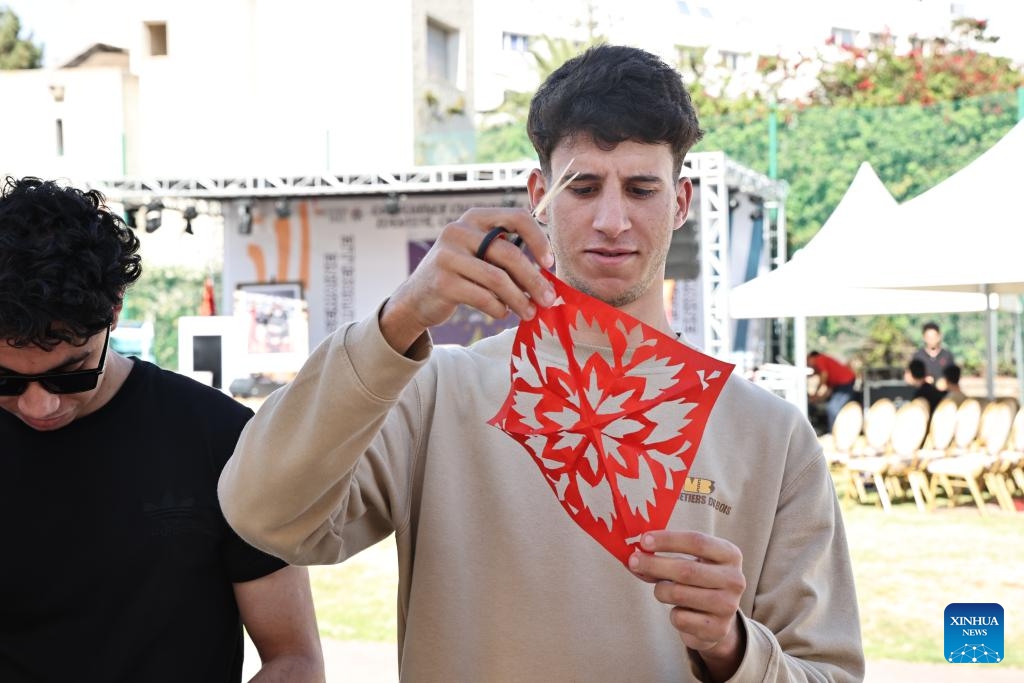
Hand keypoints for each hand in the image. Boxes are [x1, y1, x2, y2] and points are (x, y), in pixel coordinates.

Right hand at [380, 207, 555, 353]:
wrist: (417, 297)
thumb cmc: (460, 274)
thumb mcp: (480, 254)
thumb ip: (507, 256)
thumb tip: (547, 278)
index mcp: (475, 218)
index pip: (516, 217)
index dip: (539, 240)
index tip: (549, 264)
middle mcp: (459, 231)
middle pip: (510, 254)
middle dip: (534, 280)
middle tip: (549, 300)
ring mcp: (448, 256)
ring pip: (498, 279)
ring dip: (520, 300)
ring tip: (530, 313)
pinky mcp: (442, 282)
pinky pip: (483, 298)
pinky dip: (498, 308)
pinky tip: (503, 313)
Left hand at [628, 531, 745, 677]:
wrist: (717, 619)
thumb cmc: (698, 581)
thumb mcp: (689, 562)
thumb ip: (663, 557)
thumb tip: (633, 558)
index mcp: (730, 554)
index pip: (697, 541)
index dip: (668, 540)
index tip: (643, 540)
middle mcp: (735, 579)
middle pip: (686, 569)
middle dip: (654, 564)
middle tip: (633, 561)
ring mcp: (728, 606)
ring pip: (679, 593)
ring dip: (660, 590)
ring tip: (662, 590)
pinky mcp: (717, 629)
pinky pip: (679, 618)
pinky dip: (672, 613)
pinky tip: (680, 611)